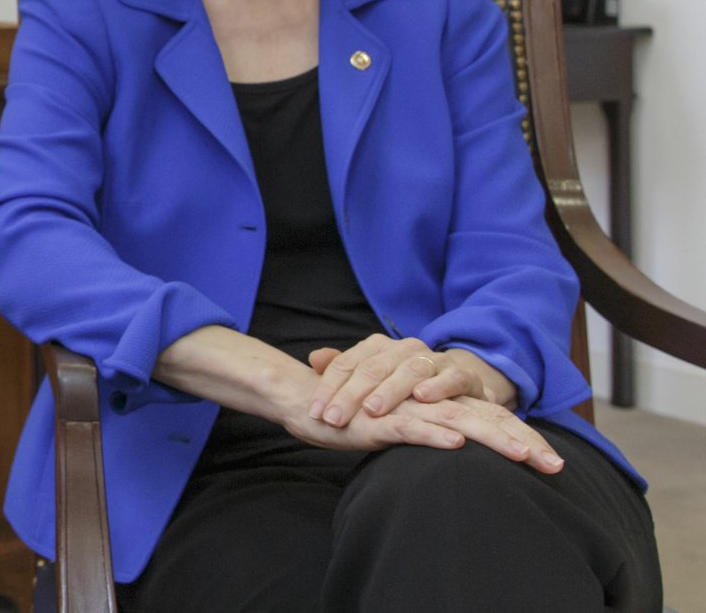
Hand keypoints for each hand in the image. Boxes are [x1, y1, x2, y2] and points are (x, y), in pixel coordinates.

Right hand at [286, 380, 563, 473]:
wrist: (309, 399)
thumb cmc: (358, 416)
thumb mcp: (403, 428)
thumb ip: (431, 431)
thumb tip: (465, 445)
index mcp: (438, 403)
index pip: (487, 415)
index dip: (520, 436)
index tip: (553, 463)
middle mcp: (428, 400)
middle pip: (484, 417)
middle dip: (522, 441)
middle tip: (556, 465)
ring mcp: (406, 407)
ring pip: (457, 420)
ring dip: (492, 438)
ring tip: (524, 456)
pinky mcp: (379, 418)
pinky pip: (411, 427)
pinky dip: (434, 434)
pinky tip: (458, 444)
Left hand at [306, 334, 510, 427]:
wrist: (456, 382)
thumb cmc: (403, 386)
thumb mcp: (371, 378)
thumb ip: (343, 368)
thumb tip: (313, 359)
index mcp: (380, 347)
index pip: (348, 363)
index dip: (329, 387)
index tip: (315, 413)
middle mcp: (405, 349)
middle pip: (374, 367)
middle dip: (352, 394)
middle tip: (335, 419)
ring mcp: (434, 360)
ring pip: (409, 370)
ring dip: (390, 391)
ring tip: (372, 410)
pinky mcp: (461, 375)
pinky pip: (450, 377)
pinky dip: (436, 387)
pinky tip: (421, 398)